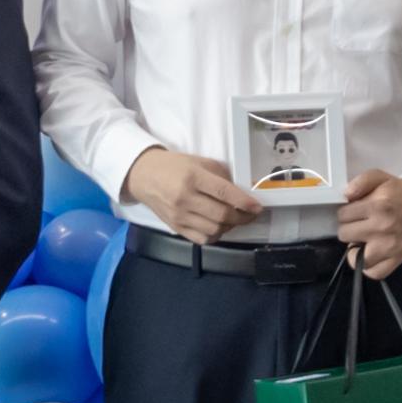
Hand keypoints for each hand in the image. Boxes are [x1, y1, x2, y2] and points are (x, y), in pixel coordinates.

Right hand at [122, 147, 257, 242]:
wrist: (144, 176)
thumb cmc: (175, 166)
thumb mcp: (199, 162)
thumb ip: (220, 176)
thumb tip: (242, 194)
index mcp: (192, 177)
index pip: (223, 193)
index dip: (244, 202)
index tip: (258, 207)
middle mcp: (185, 198)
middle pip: (221, 215)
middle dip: (242, 217)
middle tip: (251, 215)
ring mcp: (179, 216)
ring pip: (214, 230)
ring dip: (230, 227)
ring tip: (234, 219)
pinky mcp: (176, 228)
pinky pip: (202, 239)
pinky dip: (216, 236)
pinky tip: (219, 227)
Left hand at [340, 170, 401, 277]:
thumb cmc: (399, 193)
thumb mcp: (380, 178)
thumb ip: (360, 181)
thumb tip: (346, 195)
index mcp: (378, 206)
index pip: (343, 215)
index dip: (346, 213)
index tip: (354, 212)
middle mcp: (383, 228)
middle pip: (344, 234)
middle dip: (349, 228)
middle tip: (359, 225)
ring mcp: (390, 247)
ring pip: (355, 258)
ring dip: (354, 250)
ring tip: (362, 241)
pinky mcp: (397, 259)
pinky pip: (374, 272)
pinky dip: (368, 267)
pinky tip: (370, 255)